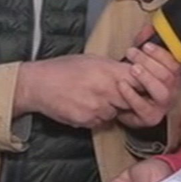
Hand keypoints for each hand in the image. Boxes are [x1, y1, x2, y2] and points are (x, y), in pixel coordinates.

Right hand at [14, 54, 133, 128]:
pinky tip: (83, 106)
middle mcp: (106, 89)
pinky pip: (100, 122)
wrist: (37, 84)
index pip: (140, 80)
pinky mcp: (87, 120)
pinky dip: (95, 117)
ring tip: (91, 97)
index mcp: (109, 71)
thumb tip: (132, 73)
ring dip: (109, 109)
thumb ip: (113, 68)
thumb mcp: (91, 60)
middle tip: (112, 93)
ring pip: (115, 113)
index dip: (142, 84)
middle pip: (130, 100)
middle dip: (125, 98)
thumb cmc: (62, 69)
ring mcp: (97, 106)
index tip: (140, 86)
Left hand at [115, 43, 180, 128]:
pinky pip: (144, 108)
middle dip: (149, 63)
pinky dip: (132, 95)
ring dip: (146, 78)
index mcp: (172, 76)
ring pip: (161, 92)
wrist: (124, 106)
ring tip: (132, 68)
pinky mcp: (150, 118)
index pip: (175, 63)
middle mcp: (171, 91)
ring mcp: (162, 106)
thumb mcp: (140, 60)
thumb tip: (148, 28)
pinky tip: (122, 84)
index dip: (161, 54)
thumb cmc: (135, 81)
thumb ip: (145, 43)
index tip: (146, 45)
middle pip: (168, 76)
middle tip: (132, 53)